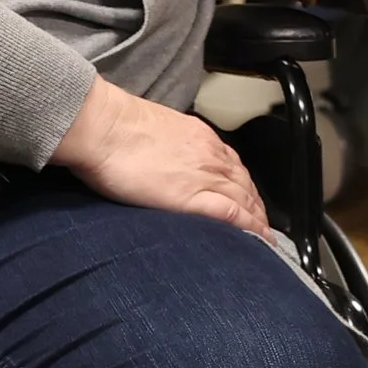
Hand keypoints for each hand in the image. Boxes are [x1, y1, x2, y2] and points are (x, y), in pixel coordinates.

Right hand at [51, 76, 267, 231]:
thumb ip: (170, 145)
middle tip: (262, 225)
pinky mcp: (193, 197)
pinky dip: (250, 227)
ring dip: (258, 219)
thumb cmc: (116, 127)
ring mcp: (205, 176)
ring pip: (244, 199)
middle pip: (245, 184)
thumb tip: (167, 159)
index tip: (248, 200)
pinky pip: (232, 214)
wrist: (104, 127)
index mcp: (201, 138)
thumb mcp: (153, 131)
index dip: (245, 186)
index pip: (234, 166)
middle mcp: (211, 155)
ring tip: (263, 237)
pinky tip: (258, 239)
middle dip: (256, 206)